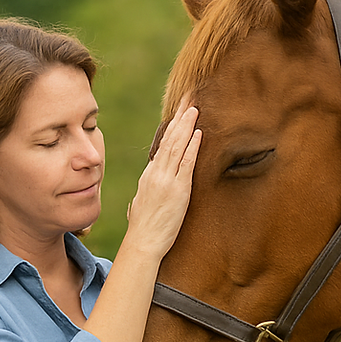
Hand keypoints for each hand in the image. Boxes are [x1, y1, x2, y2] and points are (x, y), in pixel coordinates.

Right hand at [124, 99, 201, 258]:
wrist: (142, 243)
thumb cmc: (143, 228)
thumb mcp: (143, 201)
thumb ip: (150, 188)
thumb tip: (153, 182)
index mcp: (149, 174)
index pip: (163, 143)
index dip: (173, 125)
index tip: (181, 110)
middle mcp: (156, 173)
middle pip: (170, 138)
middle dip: (180, 116)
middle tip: (189, 98)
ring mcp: (167, 180)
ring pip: (177, 146)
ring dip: (187, 125)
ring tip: (195, 108)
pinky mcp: (178, 191)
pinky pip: (186, 164)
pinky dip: (192, 147)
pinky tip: (198, 133)